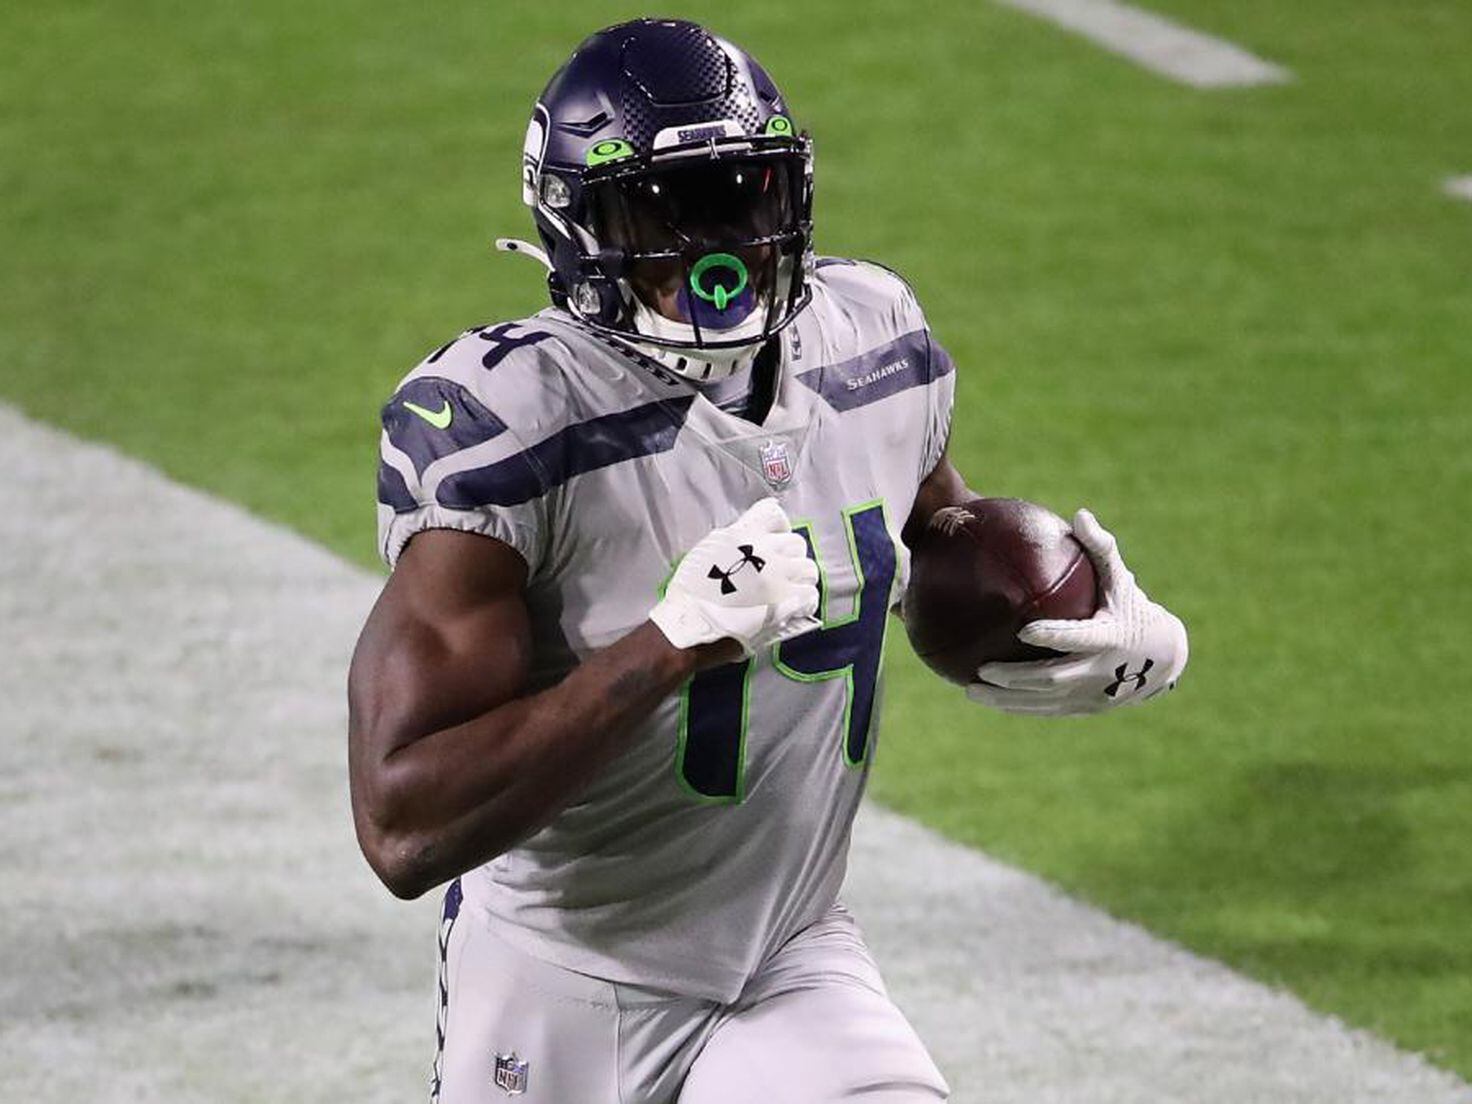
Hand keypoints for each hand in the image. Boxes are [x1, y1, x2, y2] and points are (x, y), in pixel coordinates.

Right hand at [650, 498, 820, 655]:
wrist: (690, 623)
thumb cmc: (691, 592)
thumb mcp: (707, 551)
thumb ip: (733, 542)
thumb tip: (749, 543)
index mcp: (742, 534)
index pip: (773, 514)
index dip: (779, 526)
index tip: (776, 538)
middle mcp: (763, 550)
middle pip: (796, 543)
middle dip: (791, 557)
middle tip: (782, 572)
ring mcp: (777, 576)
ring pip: (808, 568)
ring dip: (801, 579)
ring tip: (791, 591)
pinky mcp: (785, 602)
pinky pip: (810, 594)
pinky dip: (805, 601)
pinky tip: (796, 608)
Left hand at [966, 509, 1187, 715]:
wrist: (1164, 660)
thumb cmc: (1132, 609)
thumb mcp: (1122, 580)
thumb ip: (1102, 549)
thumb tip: (1080, 514)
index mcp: (1109, 638)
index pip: (1078, 638)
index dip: (1054, 636)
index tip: (1024, 630)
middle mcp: (1099, 672)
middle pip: (1053, 679)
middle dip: (1016, 678)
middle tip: (982, 669)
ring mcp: (1092, 695)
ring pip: (1044, 702)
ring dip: (1007, 699)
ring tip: (970, 690)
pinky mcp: (1084, 708)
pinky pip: (1045, 710)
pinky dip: (1016, 707)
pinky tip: (986, 699)